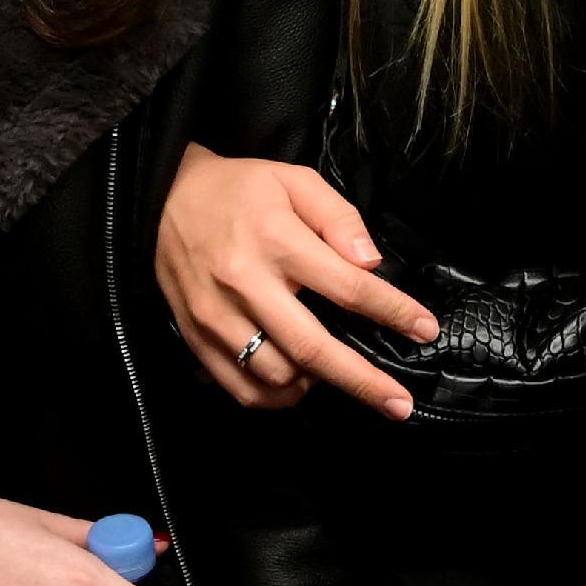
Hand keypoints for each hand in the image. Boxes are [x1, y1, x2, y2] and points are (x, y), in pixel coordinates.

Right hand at [157, 142, 437, 418]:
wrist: (161, 197)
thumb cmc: (239, 189)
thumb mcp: (294, 180)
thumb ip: (338, 217)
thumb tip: (371, 263)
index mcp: (276, 240)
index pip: (347, 287)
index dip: (392, 312)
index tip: (425, 330)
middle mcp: (245, 284)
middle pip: (313, 349)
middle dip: (363, 381)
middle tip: (400, 404)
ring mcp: (217, 317)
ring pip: (277, 377)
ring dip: (316, 384)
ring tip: (337, 372)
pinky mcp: (197, 337)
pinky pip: (241, 388)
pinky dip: (276, 397)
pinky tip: (297, 383)